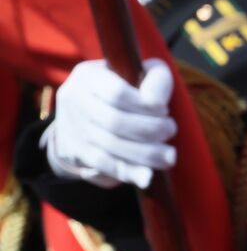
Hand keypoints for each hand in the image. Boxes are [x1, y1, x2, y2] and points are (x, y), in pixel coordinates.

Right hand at [44, 59, 177, 188]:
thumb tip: (156, 105)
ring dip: (143, 155)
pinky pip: (101, 166)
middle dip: (149, 130)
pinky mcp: (72, 152)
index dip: (144, 105)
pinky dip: (127, 172)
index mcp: (88, 76)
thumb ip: (157, 81)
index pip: (116, 93)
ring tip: (168, 157)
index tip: (164, 110)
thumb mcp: (143, 74)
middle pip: (114, 121)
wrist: (89, 111)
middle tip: (171, 132)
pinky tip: (146, 176)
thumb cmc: (127, 88)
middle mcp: (73, 100)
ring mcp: (70, 127)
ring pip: (107, 147)